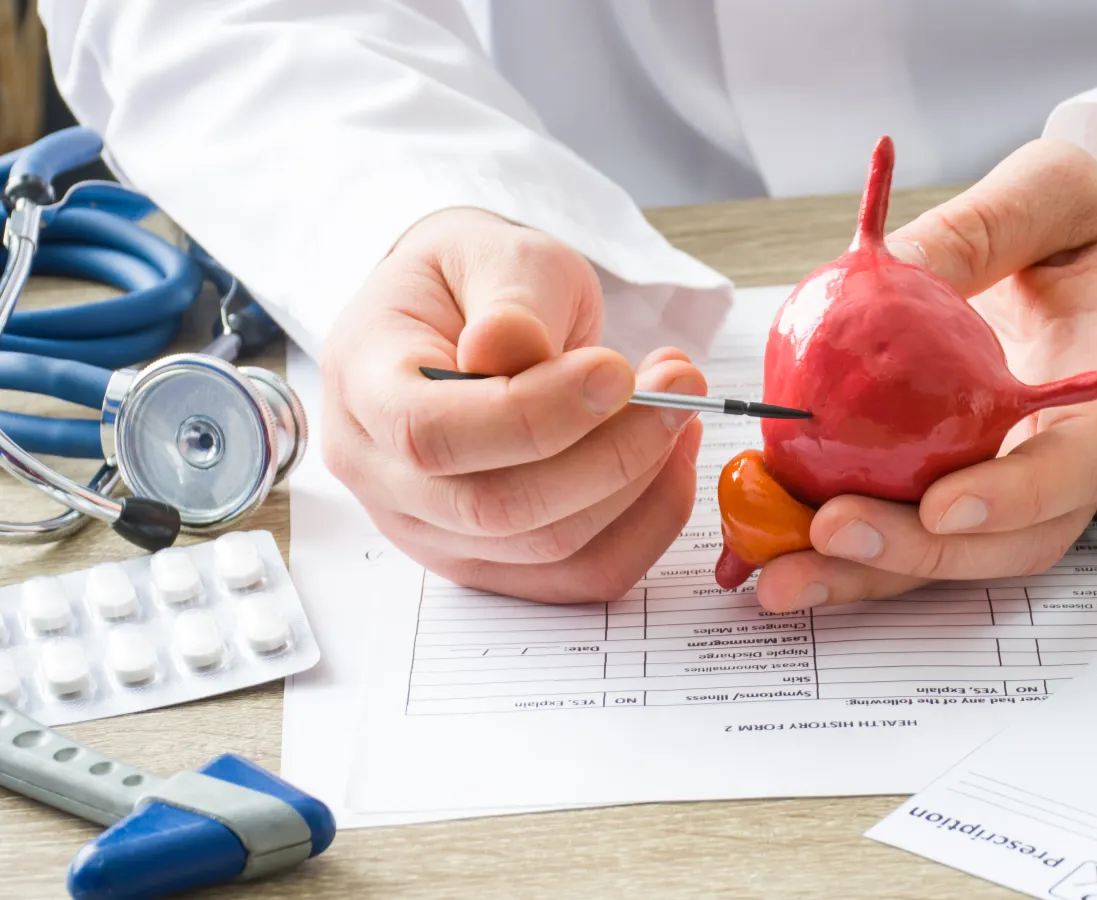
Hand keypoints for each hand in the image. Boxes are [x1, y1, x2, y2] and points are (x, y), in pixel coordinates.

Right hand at [320, 208, 706, 600]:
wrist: (468, 312)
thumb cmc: (477, 280)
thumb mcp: (496, 254)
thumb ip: (510, 301)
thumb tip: (506, 346)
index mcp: (362, 385)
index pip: (430, 434)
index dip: (535, 414)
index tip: (618, 371)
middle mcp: (381, 476)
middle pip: (497, 508)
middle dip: (611, 453)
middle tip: (680, 386)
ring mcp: (433, 531)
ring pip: (550, 548)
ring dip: (641, 482)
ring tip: (680, 405)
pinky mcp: (493, 560)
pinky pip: (581, 575)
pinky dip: (646, 523)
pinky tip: (671, 458)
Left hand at [754, 139, 1096, 611]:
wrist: (1083, 254)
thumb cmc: (1081, 222)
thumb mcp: (1049, 193)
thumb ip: (980, 229)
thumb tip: (893, 263)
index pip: (1076, 469)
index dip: (1015, 500)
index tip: (943, 505)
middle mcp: (1060, 461)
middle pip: (1004, 543)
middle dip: (916, 553)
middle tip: (830, 533)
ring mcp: (1007, 484)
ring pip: (946, 553)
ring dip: (863, 573)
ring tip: (780, 574)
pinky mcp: (952, 484)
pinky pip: (902, 523)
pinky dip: (838, 545)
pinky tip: (769, 540)